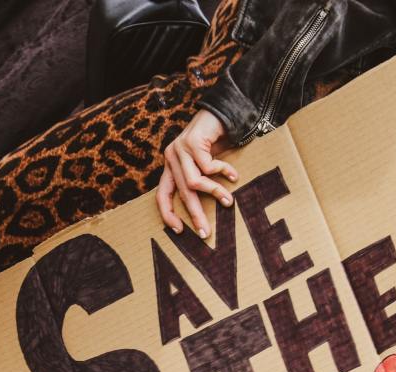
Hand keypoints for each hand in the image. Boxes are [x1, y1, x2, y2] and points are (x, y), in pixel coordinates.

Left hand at [157, 109, 236, 237]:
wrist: (222, 114)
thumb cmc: (215, 144)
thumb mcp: (204, 167)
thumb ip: (199, 183)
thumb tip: (202, 214)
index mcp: (170, 167)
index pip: (161, 195)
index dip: (168, 214)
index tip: (179, 231)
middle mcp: (171, 158)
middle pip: (181, 193)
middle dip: (195, 214)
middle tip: (206, 232)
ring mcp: (180, 149)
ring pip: (194, 182)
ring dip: (214, 193)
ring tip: (228, 201)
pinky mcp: (192, 142)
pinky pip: (208, 167)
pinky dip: (223, 172)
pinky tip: (234, 175)